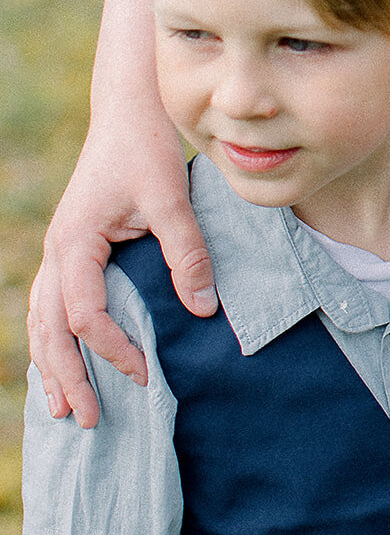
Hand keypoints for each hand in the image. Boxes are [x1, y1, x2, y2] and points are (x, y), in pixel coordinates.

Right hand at [28, 110, 213, 427]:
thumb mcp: (173, 199)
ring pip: (41, 320)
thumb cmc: (148, 151)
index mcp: (75, 242)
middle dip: (66, 376)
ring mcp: (59, 251)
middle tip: (86, 421)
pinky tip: (61, 364)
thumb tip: (202, 310)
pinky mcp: (71, 249)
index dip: (112, 349)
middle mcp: (57, 251)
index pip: (85, 314)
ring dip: (51, 365)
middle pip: (50, 328)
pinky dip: (53, 339)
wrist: (128, 113)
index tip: (146, 374)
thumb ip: (187, 253)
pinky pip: (51, 305)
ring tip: (61, 408)